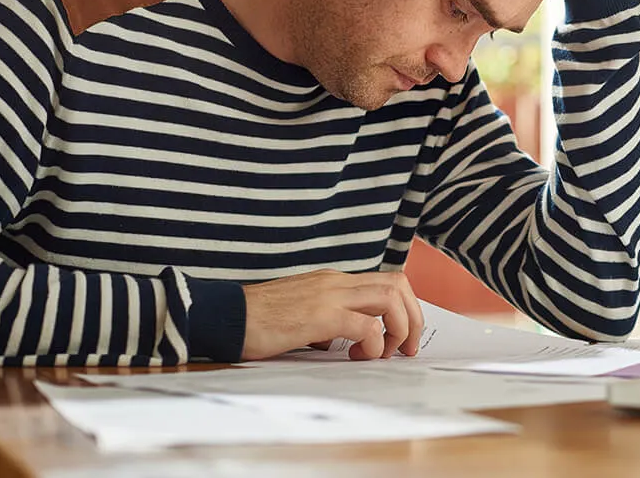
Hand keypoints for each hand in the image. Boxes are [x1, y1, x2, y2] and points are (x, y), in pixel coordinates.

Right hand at [241, 269, 424, 360]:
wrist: (225, 316)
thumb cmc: (257, 320)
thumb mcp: (301, 315)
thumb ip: (326, 322)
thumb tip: (342, 343)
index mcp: (333, 280)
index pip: (386, 281)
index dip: (405, 308)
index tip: (403, 336)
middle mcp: (336, 281)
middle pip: (397, 285)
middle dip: (414, 318)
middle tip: (408, 348)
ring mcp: (329, 295)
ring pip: (390, 298)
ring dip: (400, 328)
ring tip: (388, 354)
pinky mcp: (320, 316)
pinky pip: (367, 326)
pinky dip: (374, 344)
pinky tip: (359, 357)